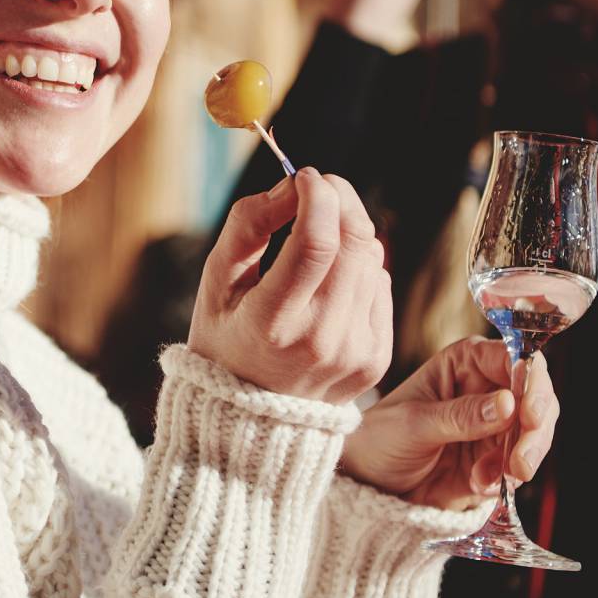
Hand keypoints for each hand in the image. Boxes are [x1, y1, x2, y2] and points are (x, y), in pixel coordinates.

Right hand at [187, 168, 391, 404]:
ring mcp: (355, 351)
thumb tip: (290, 186)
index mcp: (273, 321)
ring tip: (318, 238)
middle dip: (340, 200)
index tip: (304, 175)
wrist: (251, 422)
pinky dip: (361, 268)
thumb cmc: (226, 341)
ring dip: (349, 232)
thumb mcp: (216, 283)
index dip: (317, 195)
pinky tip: (331, 279)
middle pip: (354, 243)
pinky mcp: (377, 358)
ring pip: (372, 260)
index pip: (315, 241)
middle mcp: (321, 339)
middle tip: (320, 187)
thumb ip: (248, 226)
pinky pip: (381, 287)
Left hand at [341, 337, 558, 509]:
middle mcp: (488, 388)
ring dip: (522, 457)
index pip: (512, 357)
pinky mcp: (500, 458)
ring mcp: (498, 425)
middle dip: (535, 428)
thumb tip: (509, 404)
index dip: (529, 379)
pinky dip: (506, 479)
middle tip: (520, 460)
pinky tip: (476, 484)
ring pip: (537, 433)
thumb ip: (461, 415)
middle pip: (536, 396)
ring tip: (490, 478)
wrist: (370, 482)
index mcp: (465, 363)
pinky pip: (521, 466)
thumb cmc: (381, 437)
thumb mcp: (414, 423)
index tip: (527, 409)